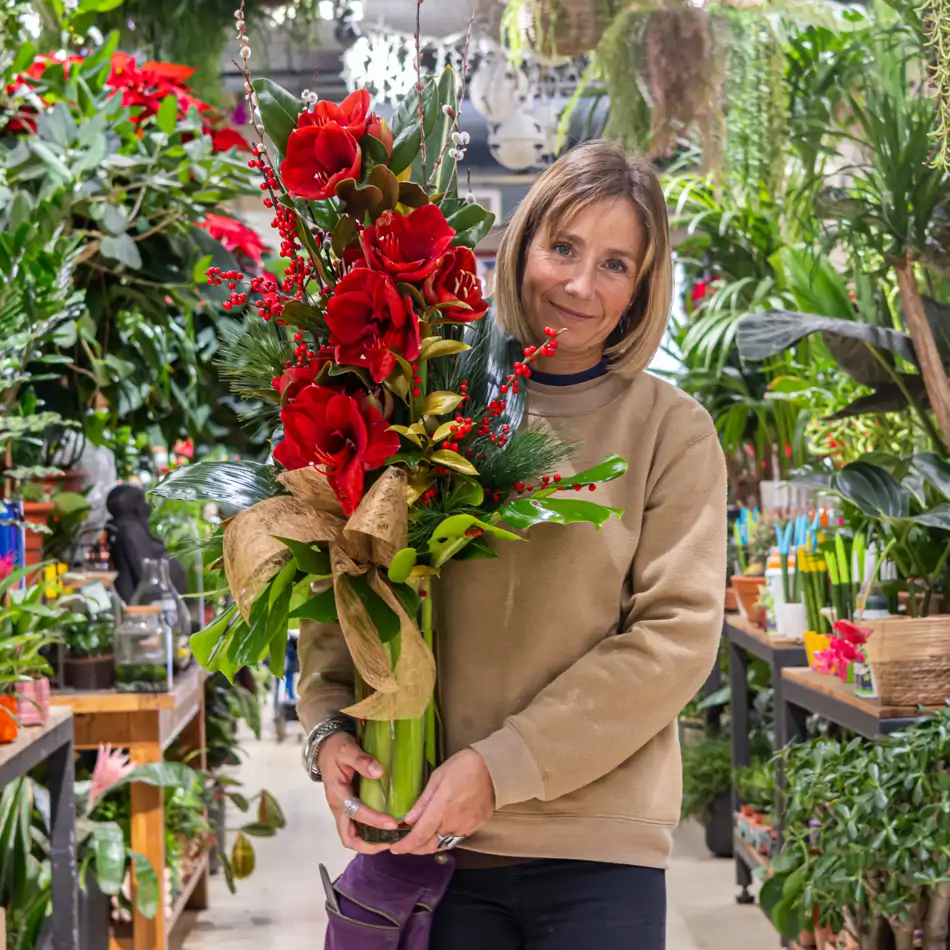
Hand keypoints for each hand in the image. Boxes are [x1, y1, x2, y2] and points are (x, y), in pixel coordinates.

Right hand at [318, 732, 398, 853]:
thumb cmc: (336, 748)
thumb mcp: (348, 750)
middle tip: (392, 841)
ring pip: (352, 835)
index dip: (374, 821)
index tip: (393, 823)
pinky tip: (385, 828)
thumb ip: (362, 760)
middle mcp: (338, 806)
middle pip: (349, 837)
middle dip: (369, 845)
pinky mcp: (347, 807)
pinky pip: (356, 827)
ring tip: (391, 838)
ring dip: (369, 842)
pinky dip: (369, 833)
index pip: (355, 813)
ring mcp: (342, 809)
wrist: (326, 747)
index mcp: (337, 794)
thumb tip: (379, 772)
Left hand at [390, 749, 494, 854]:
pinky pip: (455, 839)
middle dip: (415, 849)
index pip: (418, 837)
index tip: (394, 848)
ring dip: (429, 844)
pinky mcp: (476, 827)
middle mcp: (453, 824)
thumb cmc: (464, 766)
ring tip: (420, 838)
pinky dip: (444, 838)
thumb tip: (408, 819)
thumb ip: (423, 801)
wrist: (495, 768)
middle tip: (405, 844)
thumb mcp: (437, 777)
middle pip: (429, 846)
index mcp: (441, 810)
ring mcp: (466, 828)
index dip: (404, 846)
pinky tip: (440, 830)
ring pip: (443, 844)